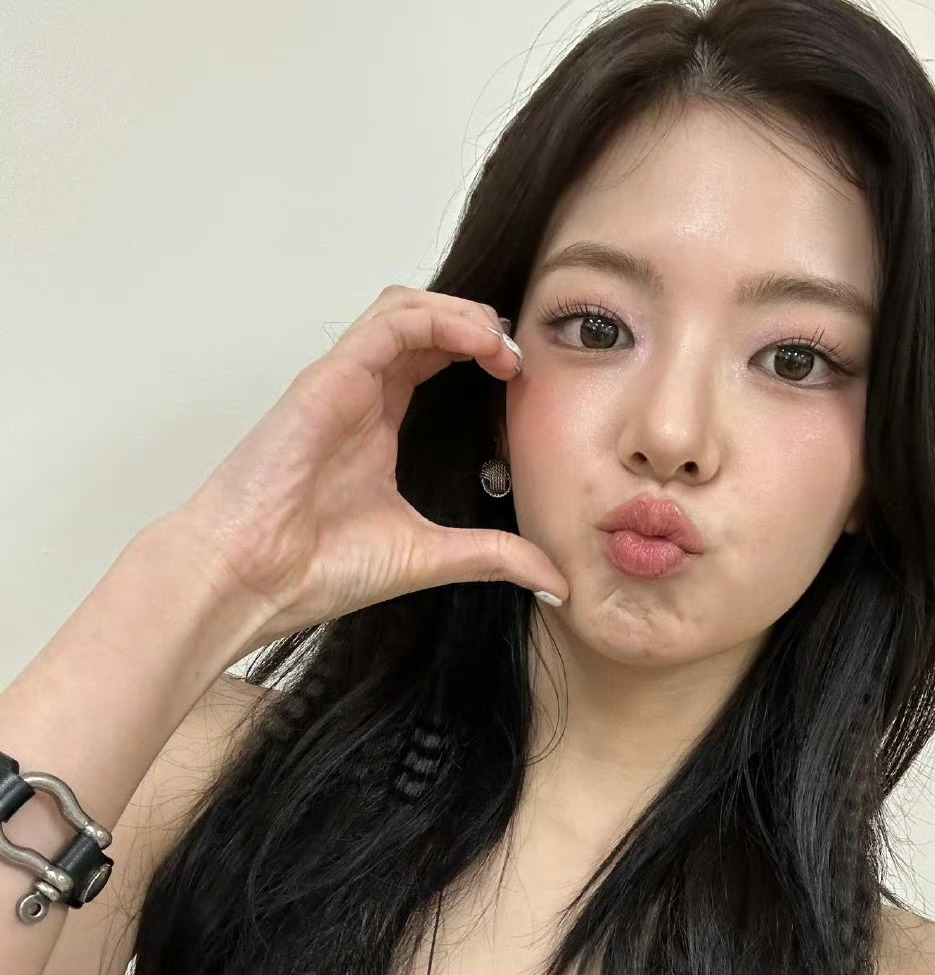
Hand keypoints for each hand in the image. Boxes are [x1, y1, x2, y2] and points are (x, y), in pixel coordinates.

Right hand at [175, 286, 567, 643]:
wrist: (254, 579)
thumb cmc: (315, 568)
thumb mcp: (429, 556)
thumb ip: (492, 556)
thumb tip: (554, 579)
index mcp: (378, 426)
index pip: (434, 360)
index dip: (483, 356)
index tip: (524, 384)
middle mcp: (361, 396)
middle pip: (425, 323)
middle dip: (480, 327)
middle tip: (521, 359)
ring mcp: (344, 382)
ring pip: (408, 308)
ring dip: (463, 314)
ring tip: (503, 347)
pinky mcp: (330, 377)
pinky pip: (390, 321)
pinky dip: (440, 318)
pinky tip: (480, 343)